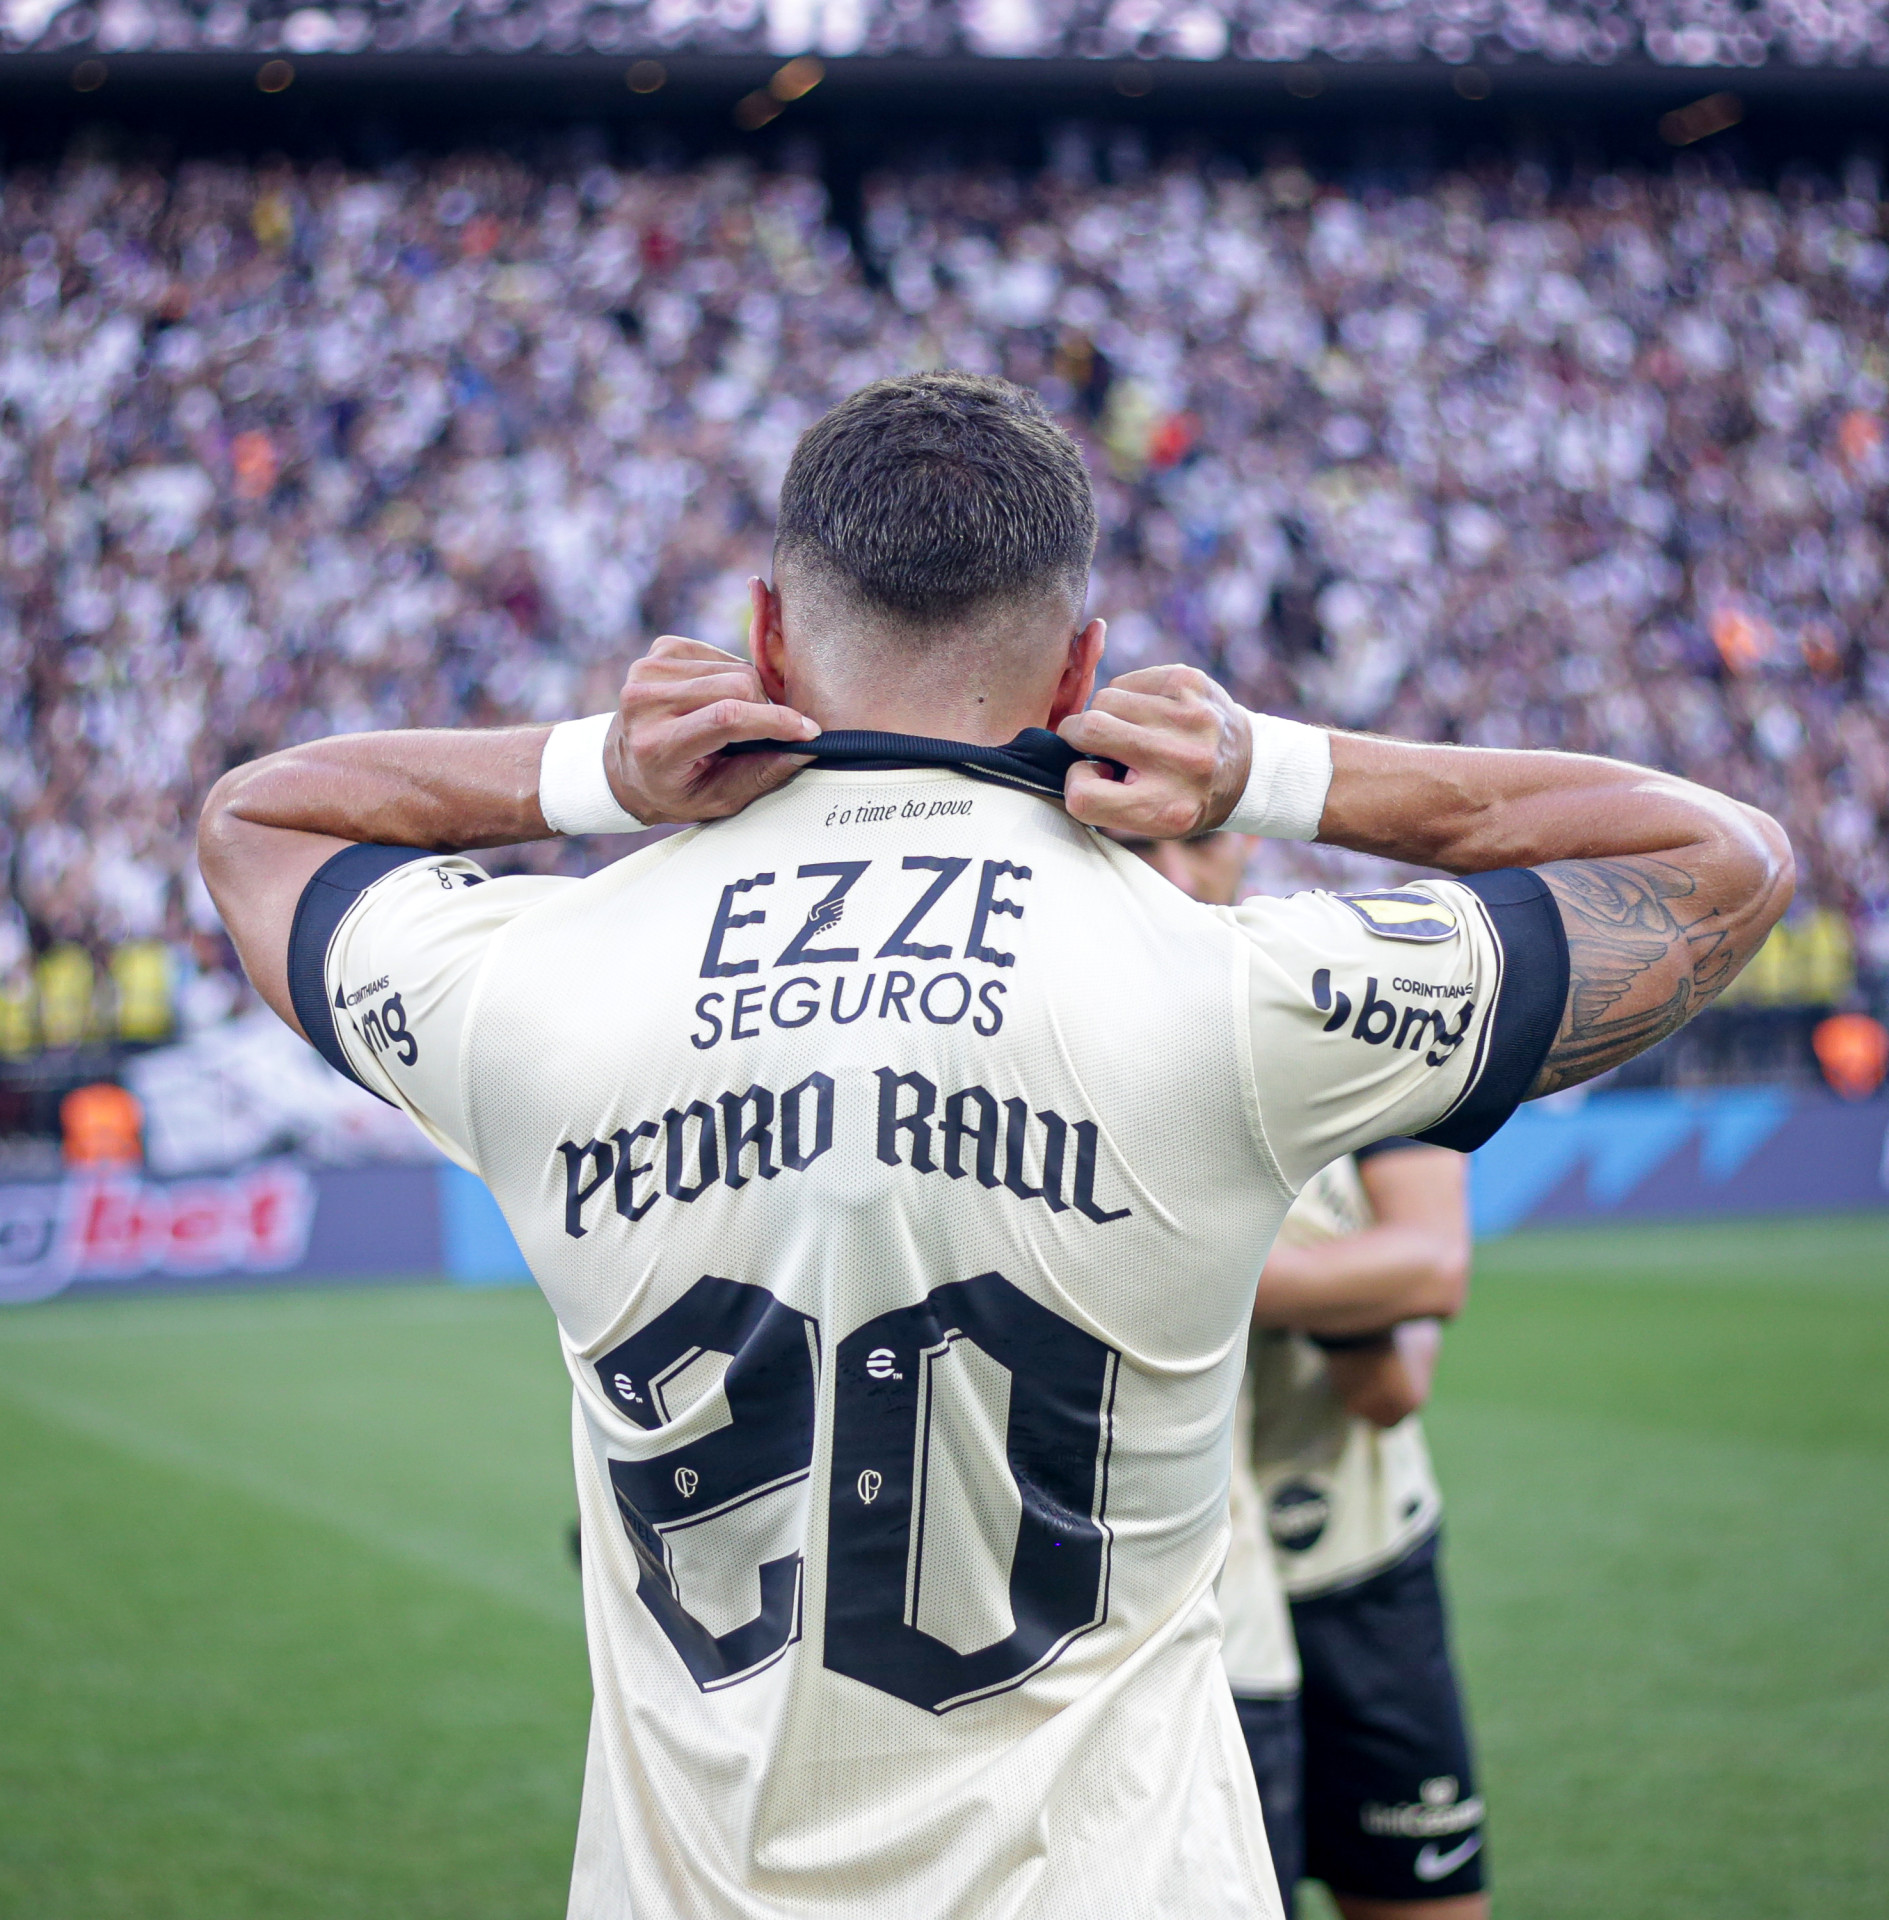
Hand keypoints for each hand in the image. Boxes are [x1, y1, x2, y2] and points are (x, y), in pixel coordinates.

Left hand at [603, 636, 818, 825]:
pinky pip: (721, 654)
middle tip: (763, 733)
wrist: (622, 768)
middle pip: (737, 685)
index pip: (726, 718)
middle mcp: (645, 702)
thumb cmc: (673, 789)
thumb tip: (804, 749)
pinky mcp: (660, 650)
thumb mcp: (716, 799)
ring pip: (734, 667)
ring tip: (733, 721)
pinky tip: (716, 698)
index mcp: (657, 745)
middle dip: (765, 708)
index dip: (775, 721)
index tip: (807, 731)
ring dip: (749, 693)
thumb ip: (760, 774)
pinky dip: (731, 676)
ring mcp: (649, 670)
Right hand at [1056, 665, 1251, 838]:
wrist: (1246, 767)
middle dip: (1078, 736)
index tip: (1096, 779)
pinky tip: (1149, 713)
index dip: (1078, 783)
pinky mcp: (1191, 682)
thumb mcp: (1148, 820)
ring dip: (1106, 715)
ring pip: (1104, 699)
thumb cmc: (1183, 796)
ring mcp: (1189, 716)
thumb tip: (1064, 757)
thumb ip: (1101, 800)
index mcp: (1166, 808)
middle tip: (1094, 745)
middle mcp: (1181, 761)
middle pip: (1088, 730)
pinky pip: (1126, 680)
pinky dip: (1127, 696)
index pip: (1082, 795)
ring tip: (1131, 731)